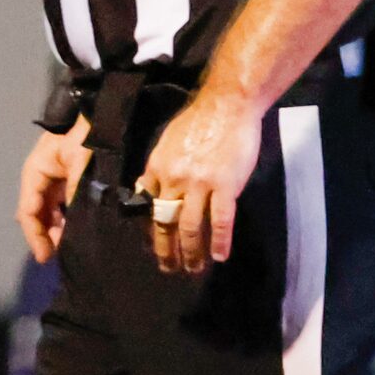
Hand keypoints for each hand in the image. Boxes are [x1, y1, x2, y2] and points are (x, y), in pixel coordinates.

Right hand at [15, 120, 86, 262]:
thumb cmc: (89, 133)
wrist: (105, 107)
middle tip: (59, 255)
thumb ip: (74, 195)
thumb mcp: (80, 163)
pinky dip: (68, 216)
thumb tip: (73, 225)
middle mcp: (43, 175)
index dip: (35, 235)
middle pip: (37, 212)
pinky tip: (78, 227)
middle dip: (46, 234)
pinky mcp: (71, 175)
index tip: (46, 257)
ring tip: (71, 245)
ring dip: (57, 227)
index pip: (28, 210)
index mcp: (36, 170)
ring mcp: (57, 175)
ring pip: (51, 209)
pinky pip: (64, 202)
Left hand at [135, 88, 264, 273]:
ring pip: (190, 227)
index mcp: (157, 169)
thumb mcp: (166, 143)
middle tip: (169, 268)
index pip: (147, 207)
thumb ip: (158, 168)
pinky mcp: (225, 186)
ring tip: (193, 269)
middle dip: (166, 250)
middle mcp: (173, 180)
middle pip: (164, 223)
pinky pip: (221, 221)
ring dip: (191, 252)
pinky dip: (219, 241)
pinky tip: (219, 257)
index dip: (149, 231)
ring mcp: (199, 184)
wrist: (227, 105)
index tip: (151, 247)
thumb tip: (148, 188)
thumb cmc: (198, 121)